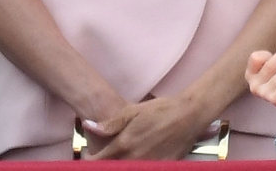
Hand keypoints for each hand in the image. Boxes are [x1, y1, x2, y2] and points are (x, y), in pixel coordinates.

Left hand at [83, 94, 210, 159]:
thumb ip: (110, 124)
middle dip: (105, 164)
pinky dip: (136, 167)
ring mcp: (150, 166)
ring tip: (117, 158)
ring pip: (127, 170)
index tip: (88, 157)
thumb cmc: (158, 110)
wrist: (188, 117)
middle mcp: (135, 160)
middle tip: (101, 157)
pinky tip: (134, 160)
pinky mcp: (162, 169)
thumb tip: (87, 125)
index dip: (91, 160)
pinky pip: (143, 170)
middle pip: (113, 168)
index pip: (100, 161)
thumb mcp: (132, 111)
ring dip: (119, 165)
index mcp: (124, 144)